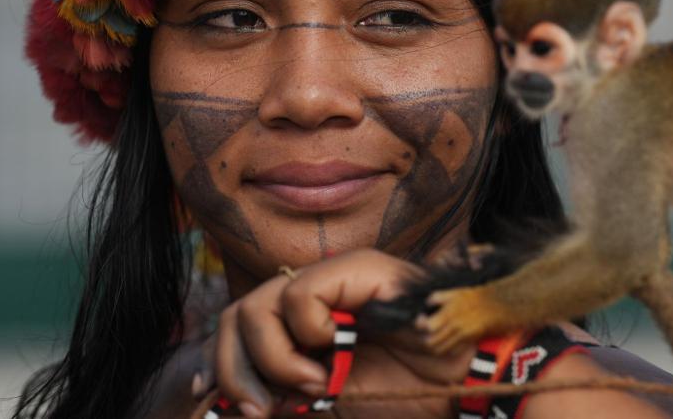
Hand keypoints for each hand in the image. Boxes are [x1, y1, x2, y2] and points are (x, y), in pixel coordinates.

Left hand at [210, 248, 473, 417]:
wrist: (463, 377)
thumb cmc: (406, 391)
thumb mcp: (328, 405)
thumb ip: (284, 398)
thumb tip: (222, 406)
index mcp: (305, 325)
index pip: (238, 327)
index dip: (217, 362)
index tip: (209, 397)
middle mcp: (313, 295)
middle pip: (236, 314)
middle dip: (235, 370)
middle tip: (263, 409)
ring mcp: (333, 278)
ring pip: (257, 306)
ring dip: (276, 359)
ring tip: (314, 382)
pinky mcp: (354, 268)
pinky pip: (299, 298)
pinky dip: (308, 334)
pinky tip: (337, 350)